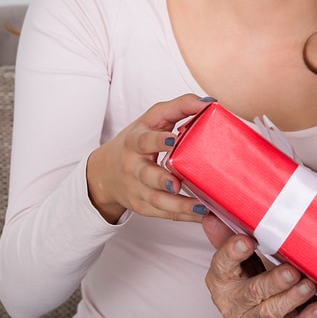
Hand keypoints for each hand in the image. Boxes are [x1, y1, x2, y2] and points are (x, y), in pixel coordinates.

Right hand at [85, 93, 209, 222]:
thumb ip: (180, 106)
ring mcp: (137, 190)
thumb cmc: (138, 140)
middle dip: (162, 180)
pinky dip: (183, 216)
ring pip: (157, 200)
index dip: (158, 140)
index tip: (173, 140)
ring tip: (201, 207)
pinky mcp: (143, 207)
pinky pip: (164, 214)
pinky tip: (203, 215)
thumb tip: (209, 103)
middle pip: (147, 176)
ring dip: (179, 205)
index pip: (145, 140)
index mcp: (135, 142)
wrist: (105, 173)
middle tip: (178, 183)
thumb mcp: (154, 118)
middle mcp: (133, 167)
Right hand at [203, 214, 316, 317]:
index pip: (222, 264)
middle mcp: (236, 301)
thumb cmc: (247, 278)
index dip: (232, 253)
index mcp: (222, 279)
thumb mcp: (237, 259)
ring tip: (308, 286)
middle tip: (291, 271)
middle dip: (273, 282)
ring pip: (272, 311)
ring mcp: (255, 317)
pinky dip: (307, 316)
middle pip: (252, 291)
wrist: (253, 309)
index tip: (246, 241)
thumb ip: (228, 238)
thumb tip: (212, 213)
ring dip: (292, 298)